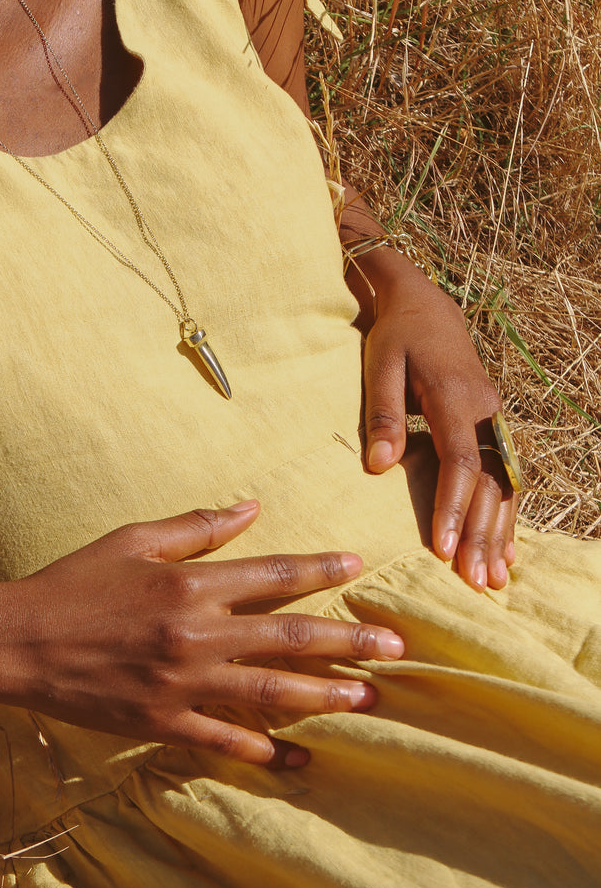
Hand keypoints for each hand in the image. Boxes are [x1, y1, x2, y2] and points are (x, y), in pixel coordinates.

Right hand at [0, 502, 403, 765]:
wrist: (17, 643)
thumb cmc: (74, 582)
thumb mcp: (132, 540)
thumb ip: (197, 526)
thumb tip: (252, 506)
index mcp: (190, 584)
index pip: (274, 575)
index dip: (322, 572)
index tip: (361, 568)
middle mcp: (197, 635)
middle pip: (290, 639)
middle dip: (350, 643)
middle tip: (398, 648)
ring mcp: (182, 684)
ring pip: (271, 694)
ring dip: (325, 697)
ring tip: (368, 699)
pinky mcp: (164, 722)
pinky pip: (226, 740)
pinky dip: (265, 752)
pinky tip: (301, 759)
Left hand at [360, 263, 515, 590]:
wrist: (425, 305)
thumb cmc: (396, 336)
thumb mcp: (381, 365)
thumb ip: (383, 415)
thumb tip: (380, 467)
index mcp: (457, 398)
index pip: (461, 463)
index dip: (453, 507)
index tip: (444, 549)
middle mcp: (486, 412)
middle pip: (490, 483)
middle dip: (482, 535)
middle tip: (474, 582)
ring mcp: (495, 419)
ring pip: (504, 485)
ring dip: (498, 533)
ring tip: (493, 580)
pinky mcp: (493, 426)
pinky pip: (505, 476)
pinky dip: (506, 515)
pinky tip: (506, 551)